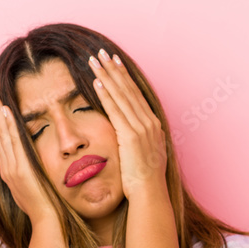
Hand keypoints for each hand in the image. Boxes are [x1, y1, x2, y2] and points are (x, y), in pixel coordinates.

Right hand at [0, 88, 56, 221]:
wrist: (46, 220)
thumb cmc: (42, 205)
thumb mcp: (31, 185)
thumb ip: (27, 171)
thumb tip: (26, 162)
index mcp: (8, 169)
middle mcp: (6, 167)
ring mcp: (11, 168)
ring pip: (0, 135)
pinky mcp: (20, 171)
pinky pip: (14, 144)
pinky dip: (8, 127)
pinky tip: (5, 111)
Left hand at [88, 49, 167, 199]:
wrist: (150, 194)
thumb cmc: (144, 182)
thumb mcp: (142, 156)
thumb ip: (135, 142)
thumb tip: (127, 138)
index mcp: (153, 125)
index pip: (135, 95)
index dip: (124, 77)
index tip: (114, 63)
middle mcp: (149, 123)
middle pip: (129, 90)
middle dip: (114, 69)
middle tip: (102, 53)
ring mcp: (142, 128)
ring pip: (122, 96)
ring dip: (107, 76)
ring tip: (95, 61)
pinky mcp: (131, 136)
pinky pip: (116, 110)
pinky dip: (107, 94)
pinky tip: (97, 82)